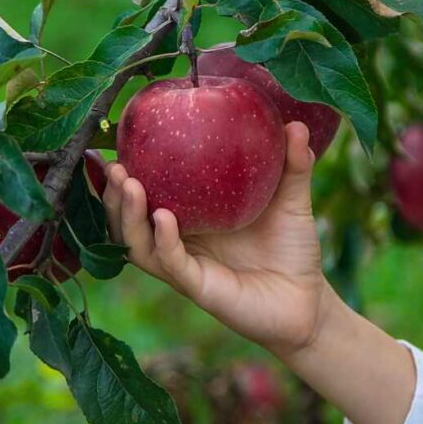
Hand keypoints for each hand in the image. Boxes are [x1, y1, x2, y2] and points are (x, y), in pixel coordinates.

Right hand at [103, 121, 337, 354]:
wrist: (309, 300)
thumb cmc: (293, 250)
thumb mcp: (292, 201)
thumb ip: (292, 165)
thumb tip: (296, 124)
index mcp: (190, 219)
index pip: (145, 195)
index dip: (123, 176)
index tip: (116, 145)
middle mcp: (179, 243)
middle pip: (128, 221)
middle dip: (113, 195)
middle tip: (114, 165)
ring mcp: (185, 267)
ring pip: (138, 244)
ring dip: (128, 215)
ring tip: (128, 183)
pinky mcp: (199, 287)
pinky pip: (172, 262)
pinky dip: (162, 240)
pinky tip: (162, 217)